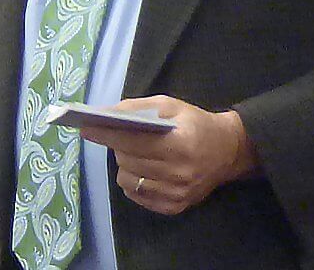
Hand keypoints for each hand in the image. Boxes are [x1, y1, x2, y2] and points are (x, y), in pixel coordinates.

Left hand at [79, 96, 257, 215]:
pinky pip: (137, 195)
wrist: (228, 151)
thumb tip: (106, 113)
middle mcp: (180, 173)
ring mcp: (177, 194)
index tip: (85, 128)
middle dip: (117, 146)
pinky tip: (142, 169)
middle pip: (128, 161)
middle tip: (118, 136)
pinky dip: (133, 181)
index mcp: (180, 145)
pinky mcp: (175, 207)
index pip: (134, 141)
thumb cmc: (195, 124)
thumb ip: (138, 108)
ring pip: (128, 180)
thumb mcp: (170, 105)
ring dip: (124, 164)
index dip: (108, 134)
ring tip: (133, 153)